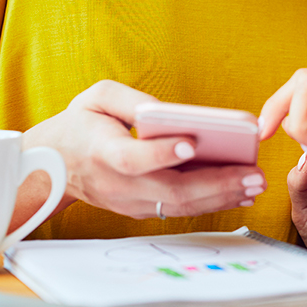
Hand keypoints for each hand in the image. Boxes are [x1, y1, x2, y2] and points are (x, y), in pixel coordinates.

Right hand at [23, 80, 266, 221]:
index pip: (134, 159)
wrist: (51, 165)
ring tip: (255, 184)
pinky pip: (178, 210)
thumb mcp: (98, 96)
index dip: (162, 153)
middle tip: (253, 174)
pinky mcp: (139, 209)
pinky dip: (210, 203)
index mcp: (103, 151)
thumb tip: (169, 112)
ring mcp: (128, 202)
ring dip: (221, 197)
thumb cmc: (81, 123)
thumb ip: (131, 100)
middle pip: (169, 191)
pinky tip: (238, 191)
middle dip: (216, 184)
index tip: (193, 143)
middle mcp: (117, 184)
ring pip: (178, 207)